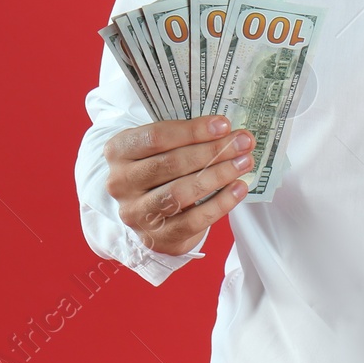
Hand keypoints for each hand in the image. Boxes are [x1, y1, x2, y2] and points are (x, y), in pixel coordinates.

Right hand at [105, 115, 254, 255]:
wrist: (149, 210)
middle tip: (243, 143)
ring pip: (180, 193)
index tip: (224, 125)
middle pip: (171, 164)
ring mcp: (135, 212)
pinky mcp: (155, 237)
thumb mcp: (163, 146)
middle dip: (213, 151)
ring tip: (244, 163)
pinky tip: (239, 189)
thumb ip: (189, 137)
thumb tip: (231, 134)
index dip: (193, 131)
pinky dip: (220, 204)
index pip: (156, 137)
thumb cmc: (162, 167)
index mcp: (119, 150)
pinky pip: (192, 221)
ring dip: (218, 176)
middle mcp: (120, 182)